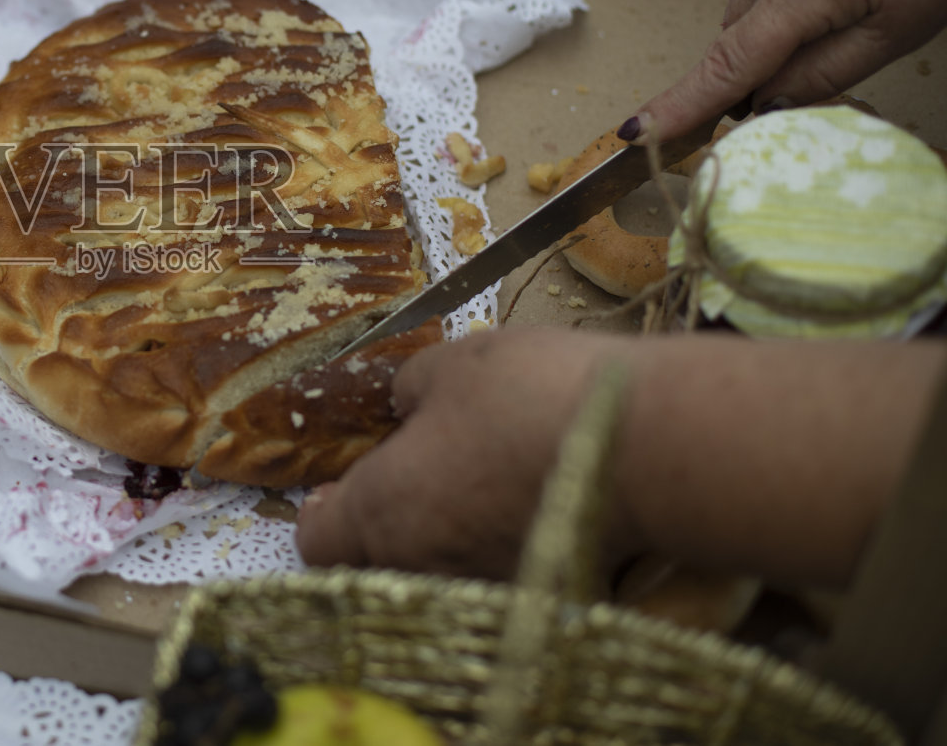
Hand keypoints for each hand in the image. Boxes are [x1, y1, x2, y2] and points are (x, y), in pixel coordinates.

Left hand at [295, 328, 641, 579]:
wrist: (645, 446)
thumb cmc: (529, 397)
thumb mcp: (450, 367)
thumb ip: (410, 390)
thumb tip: (405, 405)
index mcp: (382, 510)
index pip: (318, 542)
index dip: (321, 513)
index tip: (336, 487)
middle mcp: (422, 566)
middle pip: (373, 568)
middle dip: (378, 531)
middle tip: (403, 483)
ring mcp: (483, 588)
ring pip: (435, 577)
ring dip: (438, 543)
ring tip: (466, 490)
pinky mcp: (541, 595)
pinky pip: (495, 579)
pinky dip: (496, 551)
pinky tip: (522, 508)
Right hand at [626, 0, 946, 143]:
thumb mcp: (899, 28)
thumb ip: (827, 73)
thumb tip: (765, 102)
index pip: (726, 65)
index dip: (679, 105)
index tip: (634, 133)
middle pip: (735, 36)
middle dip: (754, 66)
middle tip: (801, 81)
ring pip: (753, 3)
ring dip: (778, 23)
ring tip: (850, 4)